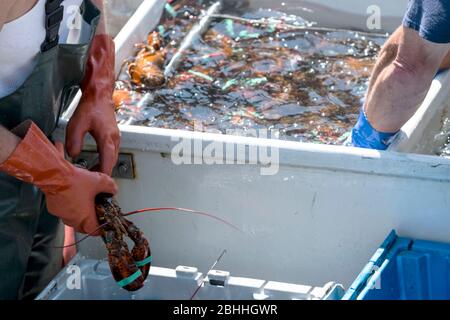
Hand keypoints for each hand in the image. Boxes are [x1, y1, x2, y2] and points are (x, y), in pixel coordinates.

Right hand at [0, 121, 117, 234]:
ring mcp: (61, 215)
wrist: (55, 175)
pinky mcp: (53, 208)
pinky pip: (64, 212)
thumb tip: (113, 189)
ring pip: (73, 220)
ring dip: (79, 214)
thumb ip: (110, 187)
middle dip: (90, 222)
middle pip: (83, 227)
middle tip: (95, 214)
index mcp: (84, 217)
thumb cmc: (74, 180)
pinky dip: (70, 208)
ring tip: (85, 204)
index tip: (103, 225)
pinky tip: (74, 198)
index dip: (101, 229)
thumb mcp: (100, 181)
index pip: (94, 231)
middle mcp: (72, 219)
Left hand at [66, 34, 119, 175]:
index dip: (103, 175)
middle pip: (112, 162)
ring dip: (105, 166)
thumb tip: (73, 155)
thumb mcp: (77, 124)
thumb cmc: (90, 107)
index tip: (99, 184)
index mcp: (107, 139)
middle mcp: (114, 140)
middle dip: (103, 173)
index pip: (108, 162)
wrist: (100, 95)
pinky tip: (97, 162)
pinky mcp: (113, 136)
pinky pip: (111, 152)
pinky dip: (106, 160)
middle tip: (93, 183)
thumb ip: (74, 141)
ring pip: (112, 158)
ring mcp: (116, 138)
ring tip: (93, 174)